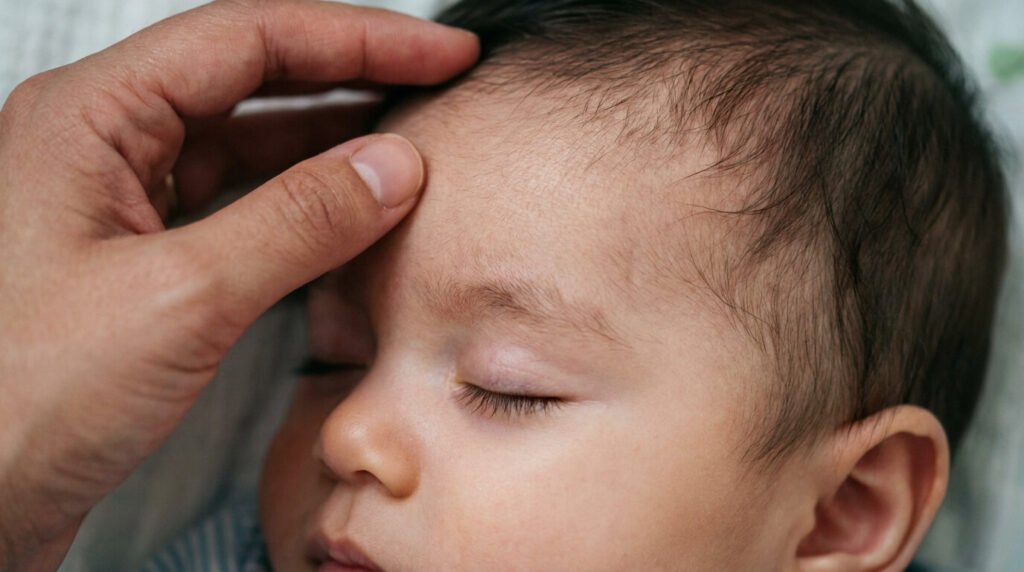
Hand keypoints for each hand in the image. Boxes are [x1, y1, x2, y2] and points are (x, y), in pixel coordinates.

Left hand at [0, 1, 476, 568]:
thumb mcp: (183, 299)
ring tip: (407, 148)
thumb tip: (393, 166)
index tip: (439, 53)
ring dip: (328, 145)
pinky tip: (349, 217)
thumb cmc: (20, 399)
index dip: (357, 38)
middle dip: (349, 78)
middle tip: (435, 83)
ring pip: (246, 145)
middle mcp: (101, 146)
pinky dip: (300, 207)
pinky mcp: (140, 263)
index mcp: (90, 118)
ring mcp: (119, 205)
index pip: (247, 39)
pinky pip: (235, 208)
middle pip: (249, 79)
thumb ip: (298, 221)